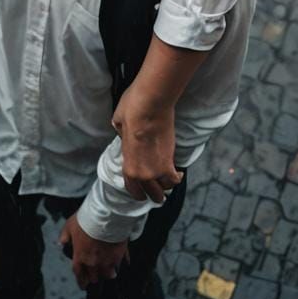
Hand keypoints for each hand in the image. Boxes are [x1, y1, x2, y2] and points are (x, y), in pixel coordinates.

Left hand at [61, 217, 129, 289]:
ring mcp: (107, 261)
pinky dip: (120, 265)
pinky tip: (123, 264)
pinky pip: (120, 264)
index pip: (79, 275)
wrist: (105, 215)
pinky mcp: (119, 255)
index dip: (81, 282)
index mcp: (80, 257)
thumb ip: (65, 236)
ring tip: (110, 273)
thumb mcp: (70, 225)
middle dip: (94, 277)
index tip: (83, 285)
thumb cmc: (87, 220)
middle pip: (93, 278)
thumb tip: (62, 243)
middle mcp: (93, 263)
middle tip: (96, 276)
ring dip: (108, 274)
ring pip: (108, 275)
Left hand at [112, 85, 182, 200]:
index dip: (139, 192)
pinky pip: (175, 179)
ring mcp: (155, 171)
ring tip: (170, 182)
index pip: (133, 189)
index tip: (143, 192)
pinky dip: (177, 177)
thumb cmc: (132, 110)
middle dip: (155, 193)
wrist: (150, 105)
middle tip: (159, 191)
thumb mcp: (118, 123)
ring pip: (164, 188)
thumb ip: (122, 134)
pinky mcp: (168, 164)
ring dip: (167, 186)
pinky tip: (179, 174)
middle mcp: (141, 174)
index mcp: (127, 166)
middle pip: (151, 193)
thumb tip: (125, 133)